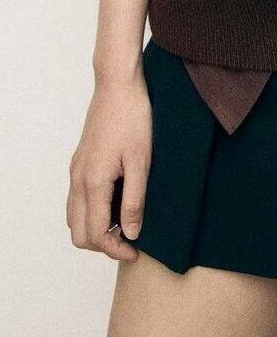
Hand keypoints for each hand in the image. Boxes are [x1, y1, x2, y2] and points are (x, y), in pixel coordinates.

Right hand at [66, 65, 151, 260]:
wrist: (118, 86)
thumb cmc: (133, 118)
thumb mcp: (141, 161)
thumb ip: (135, 200)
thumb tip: (132, 233)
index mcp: (93, 182)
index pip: (96, 234)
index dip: (115, 250)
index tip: (135, 251)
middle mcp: (78, 179)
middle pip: (79, 232)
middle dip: (103, 245)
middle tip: (130, 241)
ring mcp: (76, 170)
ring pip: (74, 217)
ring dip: (95, 229)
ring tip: (124, 224)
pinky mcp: (79, 162)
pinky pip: (76, 199)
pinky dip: (91, 212)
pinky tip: (115, 203)